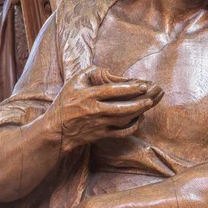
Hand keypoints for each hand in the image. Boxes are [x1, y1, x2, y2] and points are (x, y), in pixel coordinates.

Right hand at [43, 66, 162, 151]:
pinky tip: (140, 118)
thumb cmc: (65, 102)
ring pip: (123, 120)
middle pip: (121, 108)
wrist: (55, 130)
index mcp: (88, 96)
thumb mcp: (74, 82)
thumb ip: (92, 72)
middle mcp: (94, 111)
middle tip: (152, 96)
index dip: (129, 88)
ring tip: (149, 104)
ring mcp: (98, 125)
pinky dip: (132, 126)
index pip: (112, 91)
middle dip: (139, 102)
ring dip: (138, 113)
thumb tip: (111, 71)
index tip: (143, 85)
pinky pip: (121, 133)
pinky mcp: (101, 135)